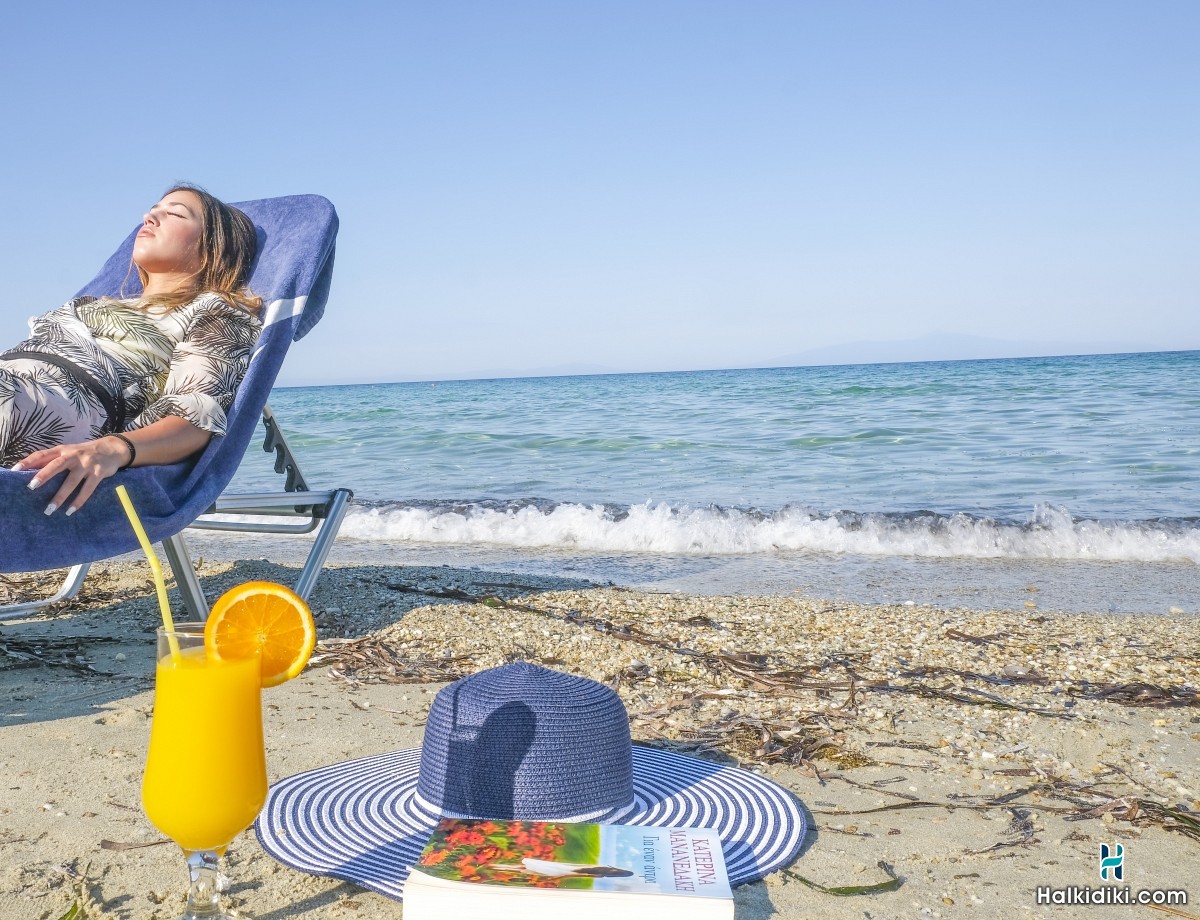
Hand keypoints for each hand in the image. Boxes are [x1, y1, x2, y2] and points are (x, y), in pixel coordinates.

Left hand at [14, 436, 133, 515]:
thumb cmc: (84, 454)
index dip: (28, 461)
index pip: (42, 454)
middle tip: (32, 487)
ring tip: (50, 510)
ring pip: (72, 481)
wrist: (112, 449)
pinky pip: (87, 489)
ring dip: (60, 496)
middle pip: (56, 465)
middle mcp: (73, 455)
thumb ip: (53, 460)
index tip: (15, 470)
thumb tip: (31, 473)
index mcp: (62, 450)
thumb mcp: (69, 452)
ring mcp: (87, 464)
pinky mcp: (98, 473)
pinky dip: (79, 501)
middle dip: (44, 475)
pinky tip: (70, 510)